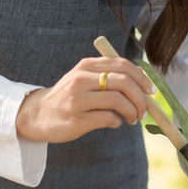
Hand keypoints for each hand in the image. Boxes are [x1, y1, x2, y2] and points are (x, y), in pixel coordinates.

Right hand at [16, 56, 152, 142]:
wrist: (37, 115)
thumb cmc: (68, 96)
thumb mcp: (84, 78)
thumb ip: (108, 75)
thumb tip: (142, 81)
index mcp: (87, 66)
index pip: (123, 65)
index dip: (142, 78)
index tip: (150, 91)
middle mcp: (81, 79)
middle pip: (123, 82)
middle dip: (140, 98)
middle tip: (144, 111)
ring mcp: (77, 99)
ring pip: (117, 100)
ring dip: (132, 111)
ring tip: (132, 118)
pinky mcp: (76, 119)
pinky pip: (108, 118)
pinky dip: (117, 121)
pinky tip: (115, 123)